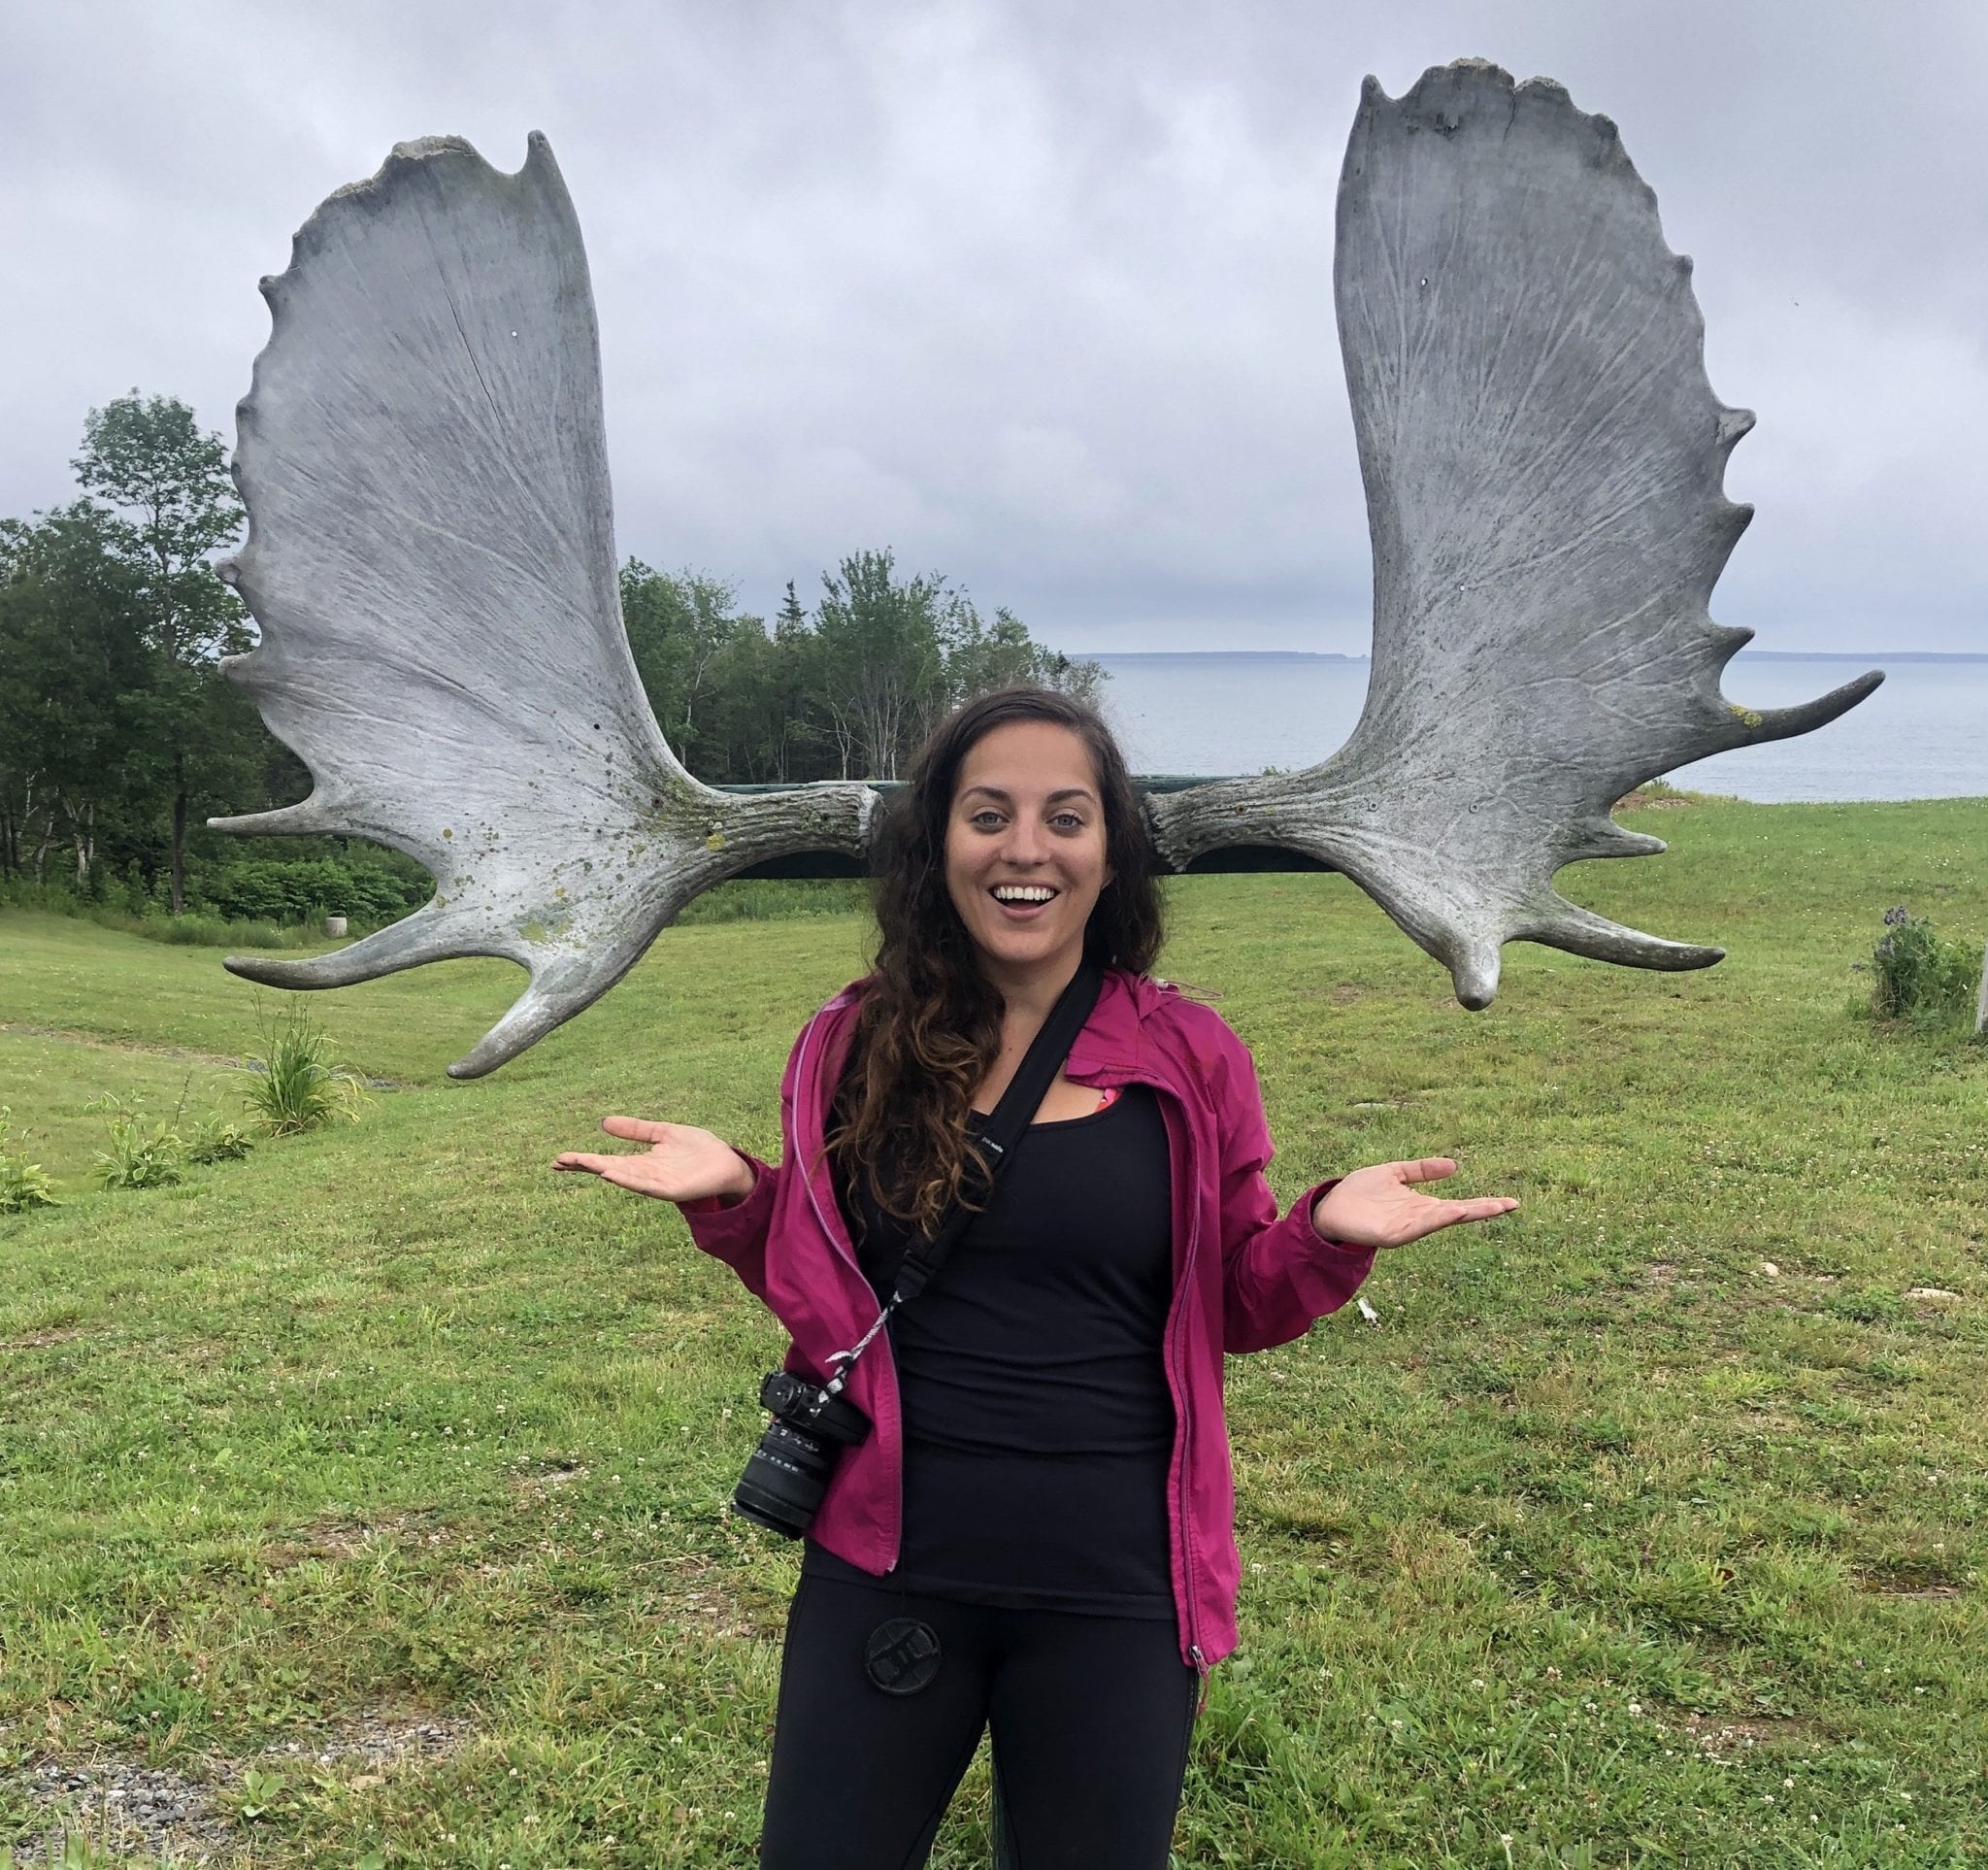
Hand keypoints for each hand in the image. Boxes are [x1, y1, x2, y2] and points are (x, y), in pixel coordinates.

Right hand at [553, 1115, 755, 1203]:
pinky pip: (647, 1186)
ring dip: (605, 1171)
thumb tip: (604, 1122)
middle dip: (586, 1166)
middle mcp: (644, 1175)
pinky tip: (613, 1174)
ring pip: (626, 1178)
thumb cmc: (697, 1150)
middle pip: (609, 1170)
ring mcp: (657, 1184)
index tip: (559, 1158)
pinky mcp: (672, 1190)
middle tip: (559, 1161)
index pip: (605, 1161)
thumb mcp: (662, 1133)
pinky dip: (629, 1180)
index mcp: (640, 1162)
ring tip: (584, 1164)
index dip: (583, 1160)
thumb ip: (636, 1129)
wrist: (727, 1163)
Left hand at [1310, 1158, 1516, 1248]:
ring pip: (1439, 1221)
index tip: (1510, 1202)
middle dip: (1482, 1210)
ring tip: (1482, 1205)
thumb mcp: (1395, 1173)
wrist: (1330, 1206)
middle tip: (1509, 1205)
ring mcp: (1407, 1227)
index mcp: (1423, 1205)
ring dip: (1459, 1213)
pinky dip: (1433, 1220)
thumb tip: (1455, 1166)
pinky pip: (1415, 1227)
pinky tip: (1448, 1211)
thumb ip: (1421, 1170)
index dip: (1484, 1203)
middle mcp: (1419, 1218)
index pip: (1460, 1204)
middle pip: (1457, 1214)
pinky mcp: (1391, 1234)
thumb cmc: (1360, 1192)